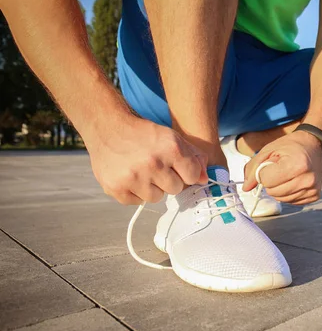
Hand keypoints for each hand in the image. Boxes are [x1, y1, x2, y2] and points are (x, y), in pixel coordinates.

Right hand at [86, 116, 207, 204]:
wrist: (108, 128)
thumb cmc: (144, 134)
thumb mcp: (172, 138)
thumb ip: (194, 157)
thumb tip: (204, 179)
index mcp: (171, 149)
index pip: (192, 177)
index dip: (185, 172)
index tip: (175, 166)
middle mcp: (153, 164)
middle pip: (175, 189)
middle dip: (168, 180)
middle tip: (155, 167)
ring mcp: (133, 178)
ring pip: (156, 198)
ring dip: (151, 188)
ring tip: (141, 171)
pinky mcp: (116, 188)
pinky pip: (136, 202)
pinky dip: (134, 192)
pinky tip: (129, 176)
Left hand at [243, 130, 321, 204]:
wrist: (314, 144)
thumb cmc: (291, 146)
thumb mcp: (268, 150)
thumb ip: (254, 168)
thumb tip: (246, 188)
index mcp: (297, 165)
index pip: (266, 180)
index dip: (264, 172)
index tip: (272, 164)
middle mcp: (307, 179)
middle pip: (273, 192)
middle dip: (271, 181)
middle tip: (280, 169)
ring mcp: (312, 189)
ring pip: (281, 199)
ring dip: (279, 188)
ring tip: (287, 174)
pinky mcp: (315, 196)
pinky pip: (291, 202)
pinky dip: (288, 193)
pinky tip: (294, 181)